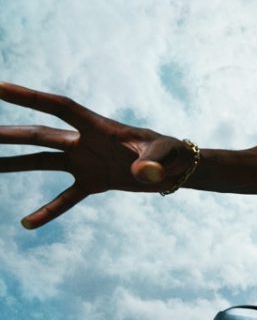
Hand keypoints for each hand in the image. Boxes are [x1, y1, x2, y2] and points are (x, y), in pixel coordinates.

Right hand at [0, 82, 195, 228]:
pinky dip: (48, 211)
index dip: (29, 96)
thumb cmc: (173, 153)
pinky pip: (65, 199)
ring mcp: (86, 162)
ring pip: (41, 161)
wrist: (178, 169)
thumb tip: (145, 174)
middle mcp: (85, 142)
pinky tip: (27, 223)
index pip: (58, 107)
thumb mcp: (167, 154)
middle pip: (40, 135)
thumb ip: (154, 161)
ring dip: (13, 163)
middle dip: (8, 134)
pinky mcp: (93, 182)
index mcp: (99, 128)